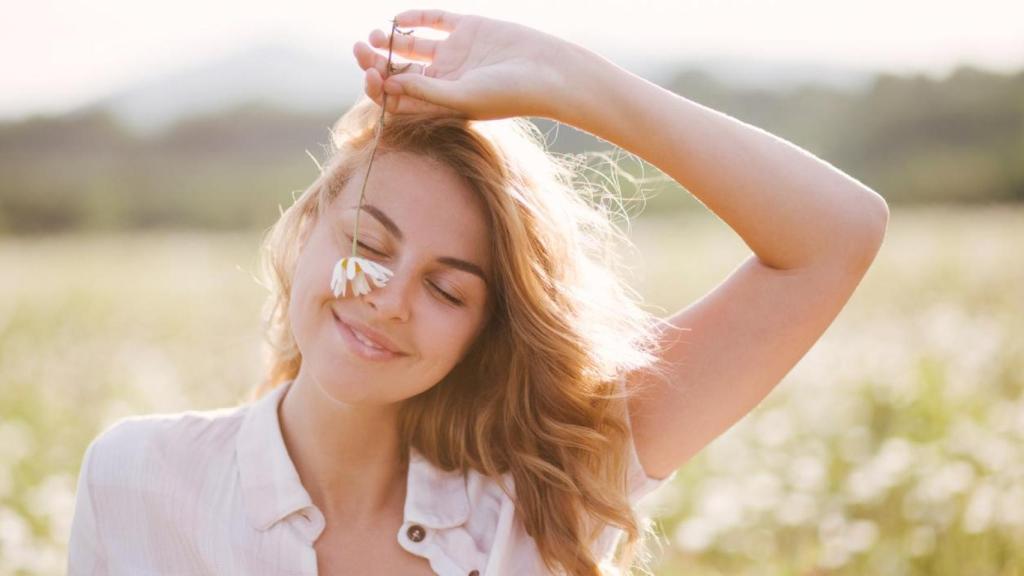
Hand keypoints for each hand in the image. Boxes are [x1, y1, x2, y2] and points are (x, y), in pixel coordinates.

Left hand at [352, 9, 570, 120]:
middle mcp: (446, 80)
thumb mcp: (463, 97)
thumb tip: (386, 84)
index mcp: (442, 104)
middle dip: (377, 61)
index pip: (401, 98)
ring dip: (390, 41)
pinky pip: (435, 22)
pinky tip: (399, 19)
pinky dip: (415, 19)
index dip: (380, 87)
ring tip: (374, 36)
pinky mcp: (469, 29)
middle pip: (401, 71)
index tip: (370, 75)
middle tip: (360, 49)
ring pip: (413, 47)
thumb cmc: (510, 94)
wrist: (549, 72)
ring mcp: (457, 53)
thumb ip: (425, 92)